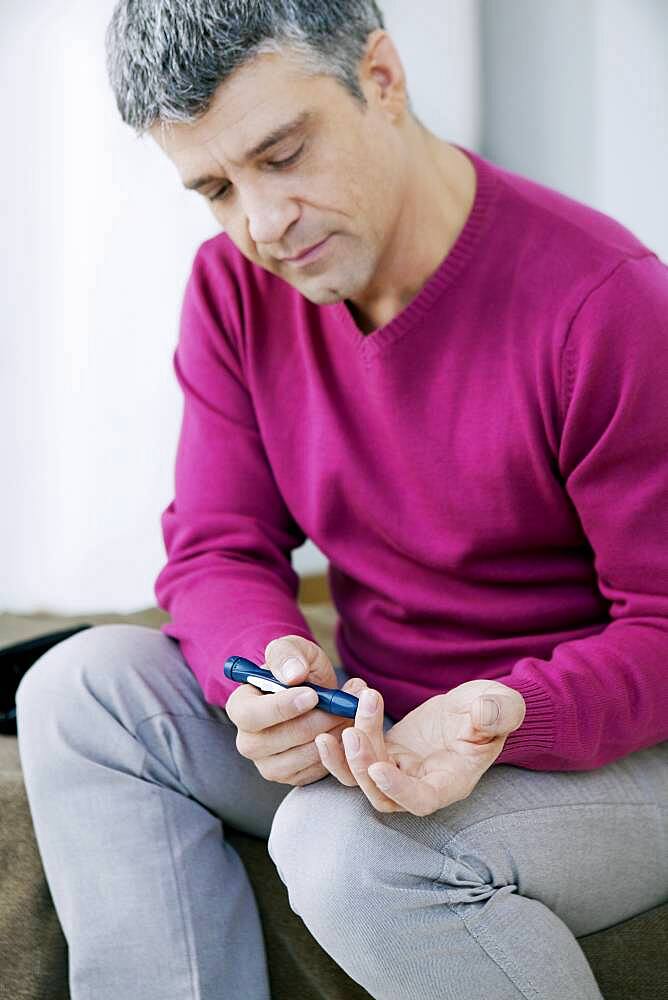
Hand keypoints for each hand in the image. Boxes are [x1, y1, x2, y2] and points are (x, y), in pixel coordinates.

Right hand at [224, 635, 368, 786]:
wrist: (314, 693)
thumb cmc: (297, 669)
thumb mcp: (292, 650)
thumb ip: (288, 655)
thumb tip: (292, 675)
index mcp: (240, 708)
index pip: (252, 715)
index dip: (283, 707)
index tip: (313, 695)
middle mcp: (247, 741)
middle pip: (279, 739)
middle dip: (317, 720)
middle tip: (344, 703)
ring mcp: (268, 764)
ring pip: (302, 756)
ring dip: (331, 733)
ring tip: (349, 711)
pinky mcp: (291, 777)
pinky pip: (315, 770)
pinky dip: (336, 749)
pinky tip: (345, 728)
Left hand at [315, 679, 526, 814]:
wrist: (476, 705)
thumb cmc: (493, 709)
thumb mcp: (502, 706)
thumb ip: (498, 713)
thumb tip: (485, 715)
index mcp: (452, 781)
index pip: (421, 801)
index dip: (398, 791)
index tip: (378, 767)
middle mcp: (422, 783)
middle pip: (381, 795)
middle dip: (362, 767)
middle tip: (352, 732)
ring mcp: (400, 770)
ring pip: (362, 777)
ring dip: (347, 752)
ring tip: (343, 716)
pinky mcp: (386, 752)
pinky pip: (356, 756)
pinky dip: (342, 741)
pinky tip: (337, 710)